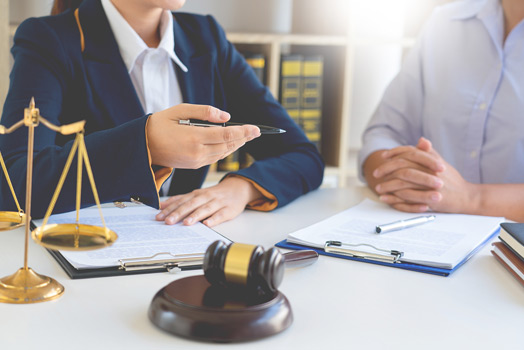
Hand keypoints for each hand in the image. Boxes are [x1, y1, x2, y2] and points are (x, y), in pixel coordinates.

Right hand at [146, 103, 260, 168]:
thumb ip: (204, 112)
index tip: (257, 129)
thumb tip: (226, 116)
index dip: (244, 132)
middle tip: (257, 132)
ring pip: (223, 153)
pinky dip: (226, 150)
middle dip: (244, 138)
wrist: (143, 146)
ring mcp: (196, 161)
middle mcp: (198, 152)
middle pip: (228, 145)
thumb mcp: (180, 110)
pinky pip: (215, 157)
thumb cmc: (159, 124)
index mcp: (194, 137)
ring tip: (247, 136)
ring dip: (236, 144)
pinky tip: (231, 143)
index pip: (226, 134)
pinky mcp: (195, 165)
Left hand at [155, 176, 262, 226]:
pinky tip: (208, 224)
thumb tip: (162, 205)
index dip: (169, 209)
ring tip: (186, 223)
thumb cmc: (215, 194)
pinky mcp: (228, 210)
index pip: (181, 201)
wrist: (238, 188)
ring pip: (205, 209)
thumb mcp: (197, 194)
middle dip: (179, 213)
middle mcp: (206, 197)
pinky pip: (221, 215)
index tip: (159, 216)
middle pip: (191, 205)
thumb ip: (181, 199)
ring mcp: (217, 203)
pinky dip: (214, 219)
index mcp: (197, 194)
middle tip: (168, 221)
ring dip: (195, 216)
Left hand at [376, 137, 473, 212]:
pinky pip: (408, 198)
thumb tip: (421, 140)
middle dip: (387, 170)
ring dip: (388, 186)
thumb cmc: (452, 180)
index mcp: (432, 161)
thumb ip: (429, 152)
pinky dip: (394, 199)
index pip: (410, 152)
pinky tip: (386, 199)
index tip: (384, 156)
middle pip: (403, 167)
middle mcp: (431, 171)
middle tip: (376, 174)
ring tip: (379, 189)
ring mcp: (430, 185)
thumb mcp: (441, 163)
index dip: (395, 153)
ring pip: (403, 183)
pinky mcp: (430, 199)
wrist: (467, 197)